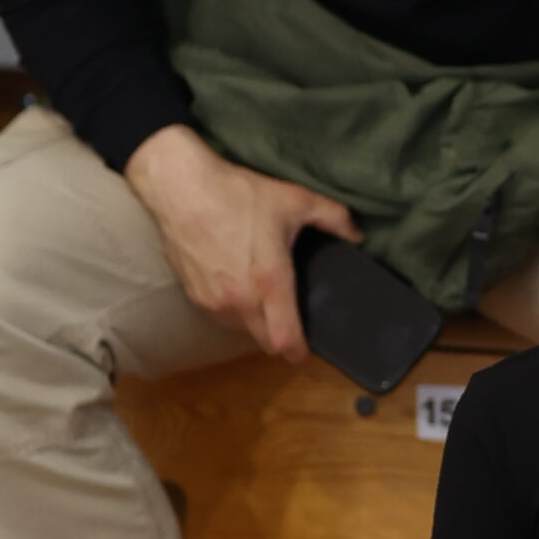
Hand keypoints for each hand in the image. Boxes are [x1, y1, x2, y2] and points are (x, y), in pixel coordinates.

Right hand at [124, 123, 361, 358]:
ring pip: (240, 329)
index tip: (306, 350)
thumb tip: (357, 235)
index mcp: (270, 282)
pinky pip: (219, 315)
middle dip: (280, 338)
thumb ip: (334, 218)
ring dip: (254, 323)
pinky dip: (232, 309)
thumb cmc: (239, 194)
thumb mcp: (296, 200)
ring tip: (263, 297)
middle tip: (290, 319)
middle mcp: (240, 300)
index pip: (284, 339)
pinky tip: (237, 285)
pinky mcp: (193, 295)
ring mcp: (212, 301)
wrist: (181, 188)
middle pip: (264, 342)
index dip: (298, 351)